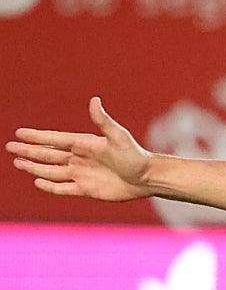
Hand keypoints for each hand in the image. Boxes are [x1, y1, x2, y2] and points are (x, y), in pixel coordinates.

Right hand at [8, 97, 153, 200]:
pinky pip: (64, 188)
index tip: (19, 133)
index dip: (37, 137)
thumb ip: (104, 121)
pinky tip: (38, 182)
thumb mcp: (119, 137)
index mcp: (85, 144)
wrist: (148, 178)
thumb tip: (94, 101)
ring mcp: (82, 174)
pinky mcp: (87, 189)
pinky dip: (50, 187)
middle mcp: (80, 158)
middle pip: (48, 155)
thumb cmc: (135, 156)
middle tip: (10, 146)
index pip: (55, 139)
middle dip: (29, 151)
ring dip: (35, 167)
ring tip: (18, 163)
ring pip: (52, 171)